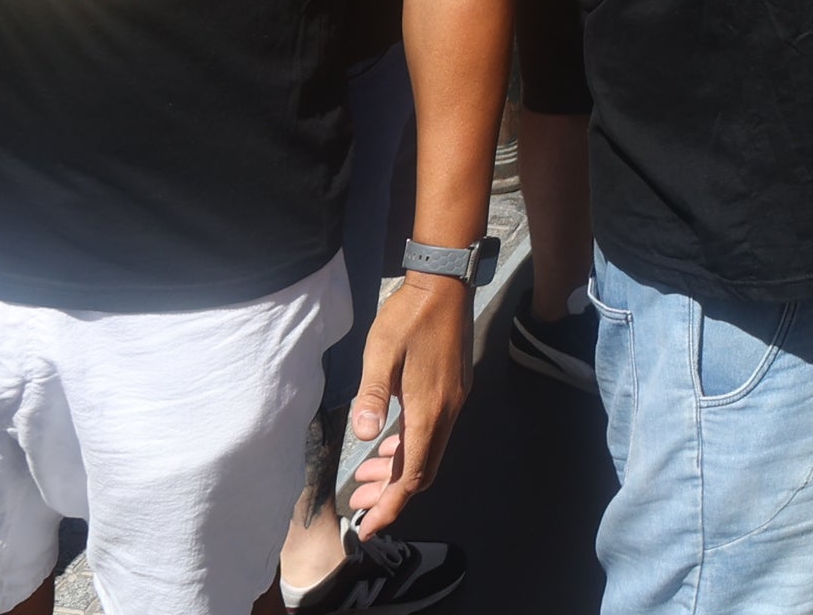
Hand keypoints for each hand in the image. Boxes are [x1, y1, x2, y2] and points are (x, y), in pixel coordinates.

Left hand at [342, 273, 470, 536]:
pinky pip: (432, 434)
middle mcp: (447, 412)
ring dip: (398, 471)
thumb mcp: (380, 354)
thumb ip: (371, 397)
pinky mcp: (452, 390)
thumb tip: (363, 436)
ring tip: (365, 479)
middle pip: (422, 470)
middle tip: (359, 505)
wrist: (444, 284)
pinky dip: (408, 448)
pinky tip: (387, 445)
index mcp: (429, 410)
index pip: (412, 474)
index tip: (369, 527)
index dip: (391, 505)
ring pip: (428, 452)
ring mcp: (453, 402)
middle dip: (391, 494)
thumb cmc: (408, 317)